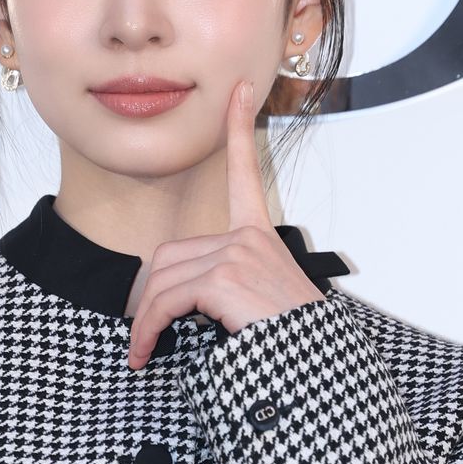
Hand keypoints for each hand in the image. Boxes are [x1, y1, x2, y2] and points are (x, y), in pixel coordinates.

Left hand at [128, 80, 325, 368]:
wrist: (318, 373)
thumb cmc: (290, 344)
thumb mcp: (259, 301)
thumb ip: (225, 281)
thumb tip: (174, 296)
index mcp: (259, 236)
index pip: (245, 171)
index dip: (239, 126)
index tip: (240, 89)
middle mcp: (250, 237)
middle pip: (171, 253)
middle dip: (150, 297)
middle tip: (145, 332)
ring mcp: (238, 252)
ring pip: (162, 278)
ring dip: (144, 320)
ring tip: (145, 352)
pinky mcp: (225, 275)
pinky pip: (166, 299)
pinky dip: (147, 329)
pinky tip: (146, 352)